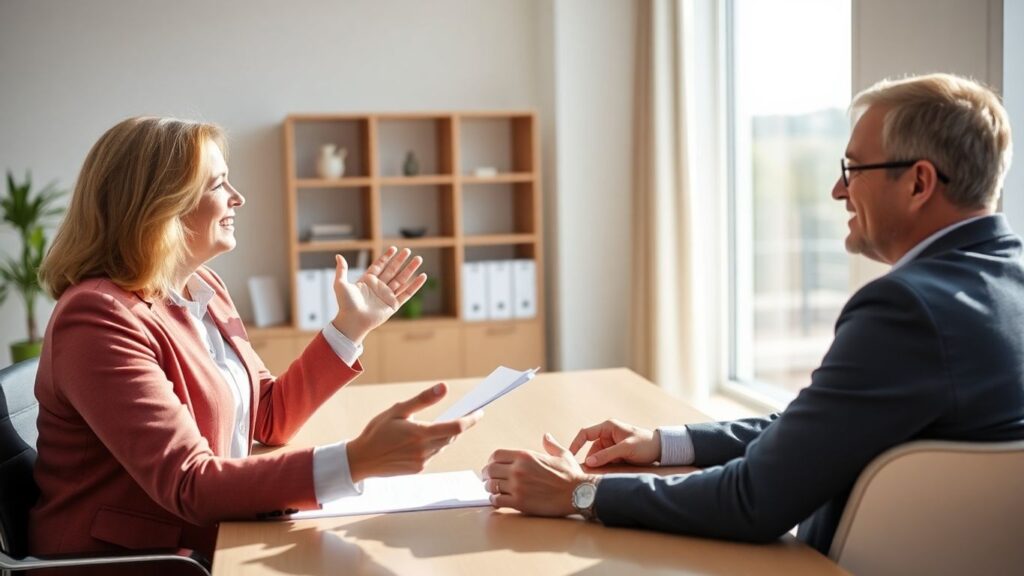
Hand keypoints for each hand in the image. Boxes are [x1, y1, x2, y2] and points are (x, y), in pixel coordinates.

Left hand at [331, 246, 427, 342]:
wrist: (352, 320)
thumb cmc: (345, 304)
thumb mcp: (340, 284)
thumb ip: (342, 270)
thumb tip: (338, 256)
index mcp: (368, 281)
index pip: (380, 265)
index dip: (386, 257)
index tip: (394, 248)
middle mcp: (379, 287)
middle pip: (393, 270)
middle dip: (401, 260)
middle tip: (408, 250)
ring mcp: (387, 295)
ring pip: (402, 279)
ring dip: (410, 269)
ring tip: (419, 259)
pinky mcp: (393, 304)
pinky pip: (407, 293)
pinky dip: (415, 285)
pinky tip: (422, 276)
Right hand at [347, 383, 481, 482]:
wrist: (361, 460)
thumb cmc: (377, 431)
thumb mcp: (398, 410)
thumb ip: (423, 400)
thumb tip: (444, 387)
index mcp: (421, 434)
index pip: (456, 427)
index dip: (471, 419)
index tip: (480, 411)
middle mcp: (424, 450)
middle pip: (452, 437)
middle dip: (458, 426)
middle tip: (463, 413)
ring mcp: (422, 462)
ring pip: (442, 446)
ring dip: (444, 436)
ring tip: (439, 424)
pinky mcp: (418, 469)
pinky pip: (432, 455)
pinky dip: (432, 445)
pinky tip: (421, 439)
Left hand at [482, 433, 595, 516]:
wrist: (578, 494)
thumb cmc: (571, 475)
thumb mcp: (562, 454)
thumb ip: (550, 444)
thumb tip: (546, 436)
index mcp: (525, 456)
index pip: (496, 455)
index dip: (491, 461)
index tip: (492, 465)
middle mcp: (518, 470)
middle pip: (489, 470)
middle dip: (487, 475)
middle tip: (488, 479)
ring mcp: (518, 487)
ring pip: (491, 486)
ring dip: (490, 488)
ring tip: (493, 490)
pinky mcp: (519, 503)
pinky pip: (497, 501)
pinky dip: (495, 500)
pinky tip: (499, 500)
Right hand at [569, 419, 660, 466]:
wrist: (661, 450)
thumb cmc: (645, 444)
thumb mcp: (626, 449)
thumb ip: (607, 455)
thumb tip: (589, 462)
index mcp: (608, 427)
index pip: (585, 434)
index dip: (576, 443)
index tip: (570, 455)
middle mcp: (607, 435)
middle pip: (591, 448)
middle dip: (590, 459)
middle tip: (587, 472)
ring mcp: (611, 445)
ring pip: (598, 456)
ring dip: (598, 464)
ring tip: (600, 474)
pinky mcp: (615, 454)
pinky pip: (605, 460)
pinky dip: (604, 466)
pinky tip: (606, 473)